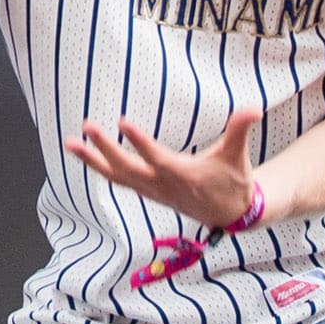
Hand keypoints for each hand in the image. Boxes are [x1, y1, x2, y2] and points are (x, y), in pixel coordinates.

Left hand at [69, 106, 264, 234]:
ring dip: (92, 161)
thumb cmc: (232, 182)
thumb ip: (240, 130)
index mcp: (181, 175)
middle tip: (87, 127)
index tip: (122, 122)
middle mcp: (161, 185)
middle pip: (127, 169)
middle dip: (105, 149)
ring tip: (71, 143)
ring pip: (116, 177)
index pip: (156, 157)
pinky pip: (119, 180)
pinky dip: (101, 169)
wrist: (229, 214)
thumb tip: (253, 108)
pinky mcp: (147, 192)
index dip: (139, 141)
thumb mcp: (237, 156)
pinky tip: (86, 156)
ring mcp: (151, 190)